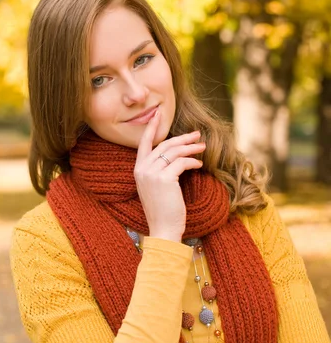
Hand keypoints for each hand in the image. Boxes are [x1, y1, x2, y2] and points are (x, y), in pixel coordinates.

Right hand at [134, 110, 205, 241]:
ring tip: (203, 147)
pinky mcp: (164, 178)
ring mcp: (151, 173)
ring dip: (191, 148)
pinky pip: (181, 163)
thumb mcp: (156, 187)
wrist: (162, 228)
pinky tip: (200, 166)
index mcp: (138, 169)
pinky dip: (193, 162)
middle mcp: (142, 169)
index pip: (144, 143)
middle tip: (196, 134)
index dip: (151, 127)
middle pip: (164, 144)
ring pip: (174, 151)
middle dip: (182, 137)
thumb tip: (175, 155)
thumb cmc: (163, 210)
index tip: (157, 114)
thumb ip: (159, 170)